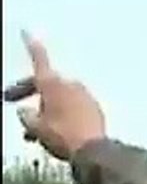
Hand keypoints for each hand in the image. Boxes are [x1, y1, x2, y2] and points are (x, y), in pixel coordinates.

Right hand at [4, 31, 106, 159]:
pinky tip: (56, 134)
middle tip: (14, 104)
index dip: (31, 47)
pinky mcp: (96, 110)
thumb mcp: (36, 127)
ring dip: (45, 110)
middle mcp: (71, 85)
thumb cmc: (62, 136)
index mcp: (53, 84)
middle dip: (29, 93)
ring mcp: (86, 97)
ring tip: (34, 132)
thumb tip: (26, 113)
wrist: (95, 152)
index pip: (39, 60)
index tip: (27, 31)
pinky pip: (73, 108)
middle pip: (46, 84)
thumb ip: (27, 117)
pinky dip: (62, 116)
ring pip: (59, 99)